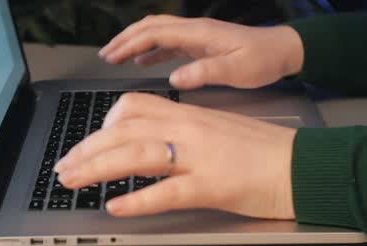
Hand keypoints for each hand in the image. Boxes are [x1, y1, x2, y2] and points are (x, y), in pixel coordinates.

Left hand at [54, 93, 296, 219]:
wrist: (298, 164)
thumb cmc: (256, 148)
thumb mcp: (211, 128)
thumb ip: (177, 131)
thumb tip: (144, 142)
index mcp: (187, 115)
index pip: (132, 107)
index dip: (104, 124)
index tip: (91, 142)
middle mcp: (188, 129)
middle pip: (124, 131)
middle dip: (86, 149)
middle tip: (63, 167)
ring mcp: (198, 157)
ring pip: (136, 155)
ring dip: (98, 168)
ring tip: (72, 181)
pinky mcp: (211, 187)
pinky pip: (166, 192)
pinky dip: (138, 201)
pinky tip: (116, 208)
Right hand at [99, 15, 303, 89]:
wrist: (281, 50)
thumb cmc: (262, 60)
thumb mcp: (236, 69)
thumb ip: (205, 72)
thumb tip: (173, 78)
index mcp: (197, 33)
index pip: (155, 33)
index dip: (130, 43)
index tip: (111, 56)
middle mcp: (192, 30)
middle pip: (150, 27)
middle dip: (125, 39)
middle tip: (105, 54)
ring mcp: (195, 36)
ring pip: (156, 33)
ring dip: (134, 43)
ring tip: (115, 56)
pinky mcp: (199, 44)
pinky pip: (168, 44)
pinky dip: (151, 51)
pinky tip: (142, 62)